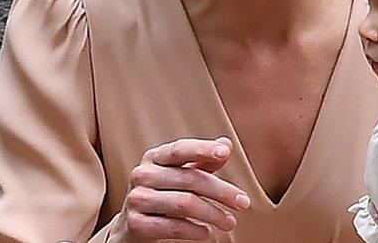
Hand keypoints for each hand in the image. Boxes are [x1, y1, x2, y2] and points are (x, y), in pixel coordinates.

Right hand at [111, 137, 250, 241]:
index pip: (180, 149)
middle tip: (243, 203)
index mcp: (155, 157)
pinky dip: (193, 230)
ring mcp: (137, 199)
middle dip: (221, 191)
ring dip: (212, 214)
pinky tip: (207, 233)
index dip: (203, 148)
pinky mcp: (136, 224)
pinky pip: (171, 227)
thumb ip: (204, 161)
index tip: (226, 153)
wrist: (134, 225)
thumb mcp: (182, 174)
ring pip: (183, 203)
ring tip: (229, 222)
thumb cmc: (165, 193)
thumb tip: (226, 144)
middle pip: (190, 179)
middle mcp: (142, 175)